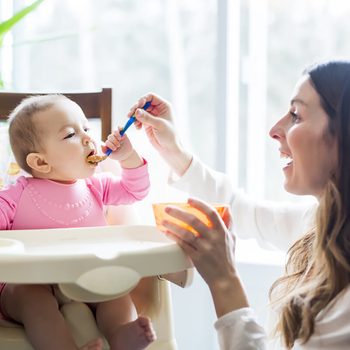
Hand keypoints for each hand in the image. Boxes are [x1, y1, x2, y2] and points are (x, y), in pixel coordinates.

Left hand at [102, 129, 142, 167]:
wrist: (126, 155)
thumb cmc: (118, 156)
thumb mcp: (111, 155)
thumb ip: (105, 151)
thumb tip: (101, 145)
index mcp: (108, 144)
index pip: (107, 142)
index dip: (110, 145)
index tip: (114, 149)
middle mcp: (112, 139)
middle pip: (110, 136)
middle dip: (114, 141)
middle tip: (118, 146)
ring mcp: (117, 136)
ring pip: (114, 132)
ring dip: (117, 135)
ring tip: (120, 140)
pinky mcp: (123, 134)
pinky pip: (120, 128)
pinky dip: (120, 128)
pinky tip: (121, 130)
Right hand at [129, 93, 192, 175]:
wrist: (169, 148)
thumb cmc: (169, 135)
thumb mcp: (159, 125)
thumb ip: (147, 118)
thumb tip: (136, 111)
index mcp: (164, 106)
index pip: (151, 97)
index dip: (143, 99)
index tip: (137, 106)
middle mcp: (157, 109)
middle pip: (143, 103)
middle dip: (136, 108)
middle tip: (130, 114)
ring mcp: (152, 116)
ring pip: (139, 111)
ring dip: (134, 115)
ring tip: (132, 122)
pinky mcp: (147, 123)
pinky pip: (138, 119)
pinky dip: (136, 122)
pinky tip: (137, 127)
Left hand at [163, 198, 248, 316]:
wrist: (224, 279)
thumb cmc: (227, 258)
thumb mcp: (232, 238)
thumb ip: (229, 223)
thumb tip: (227, 208)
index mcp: (222, 232)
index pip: (211, 213)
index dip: (199, 204)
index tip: (189, 199)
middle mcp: (213, 239)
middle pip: (194, 221)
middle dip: (179, 213)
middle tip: (168, 208)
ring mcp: (205, 248)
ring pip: (186, 233)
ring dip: (173, 225)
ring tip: (163, 220)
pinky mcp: (197, 258)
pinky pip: (183, 245)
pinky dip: (174, 237)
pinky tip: (167, 233)